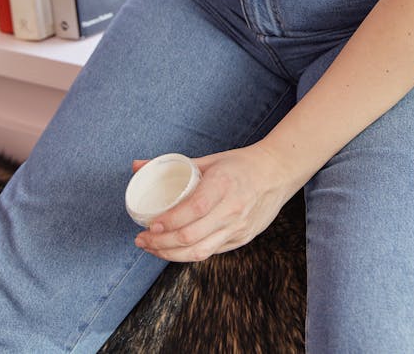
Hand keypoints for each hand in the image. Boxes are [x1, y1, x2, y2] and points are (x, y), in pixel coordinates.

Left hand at [132, 143, 296, 262]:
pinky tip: (175, 250)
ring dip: (171, 255)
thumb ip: (173, 164)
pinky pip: (211, 252)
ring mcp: (238, 227)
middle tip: (142, 240)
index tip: (149, 225)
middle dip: (161, 244)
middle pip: (191, 237)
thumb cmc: (240, 164)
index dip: (168, 222)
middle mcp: (232, 209)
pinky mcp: (242, 238)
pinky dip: (189, 254)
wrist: (277, 172)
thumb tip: (137, 166)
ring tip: (153, 249)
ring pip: (200, 252)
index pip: (192, 210)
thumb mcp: (210, 159)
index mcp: (223, 184)